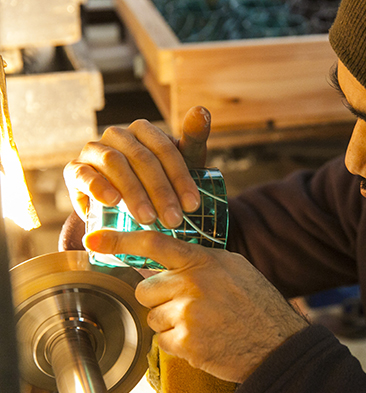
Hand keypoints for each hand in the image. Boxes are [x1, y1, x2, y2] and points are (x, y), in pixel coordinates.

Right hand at [63, 106, 210, 228]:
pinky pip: (83, 174)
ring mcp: (94, 150)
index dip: (180, 178)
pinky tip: (112, 202)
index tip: (193, 205)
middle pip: (142, 159)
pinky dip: (97, 186)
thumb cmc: (160, 180)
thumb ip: (193, 139)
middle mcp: (118, 135)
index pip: (165, 149)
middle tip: (173, 220)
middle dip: (160, 192)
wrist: (124, 206)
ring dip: (134, 193)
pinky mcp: (75, 170)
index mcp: (144, 130)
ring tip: (148, 218)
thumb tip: (202, 110)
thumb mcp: (183, 163)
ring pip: (115, 164)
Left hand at [84, 229, 309, 382]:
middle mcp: (193, 283)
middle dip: (160, 299)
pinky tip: (204, 338)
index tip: (94, 239)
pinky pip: (162, 340)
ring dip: (171, 322)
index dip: (121, 239)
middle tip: (189, 305)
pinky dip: (178, 342)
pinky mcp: (187, 342)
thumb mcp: (233, 268)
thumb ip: (199, 260)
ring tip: (202, 323)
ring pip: (152, 317)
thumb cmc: (257, 304)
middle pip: (146, 289)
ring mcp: (189, 313)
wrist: (278, 342)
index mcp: (204, 261)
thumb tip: (166, 258)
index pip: (155, 244)